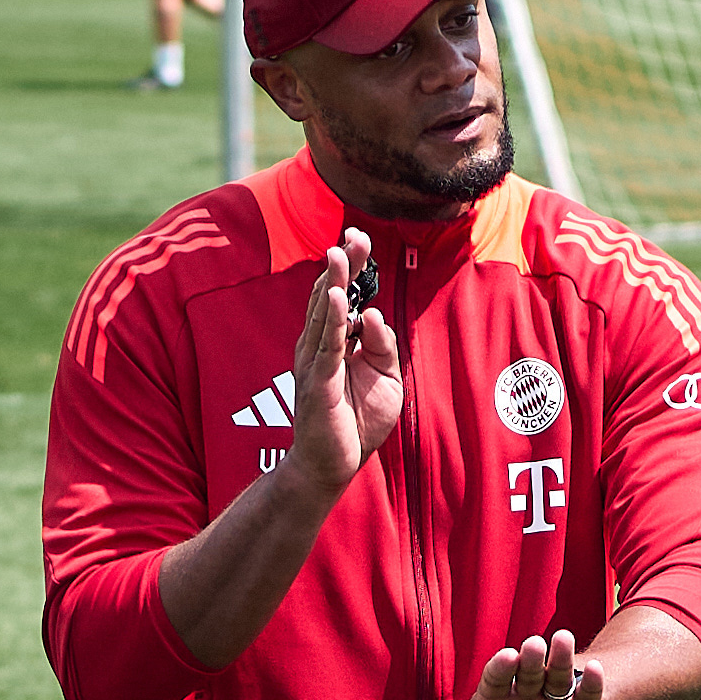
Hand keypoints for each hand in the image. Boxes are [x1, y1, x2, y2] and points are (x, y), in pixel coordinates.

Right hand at [278, 229, 403, 501]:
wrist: (334, 464)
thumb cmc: (358, 422)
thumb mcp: (385, 378)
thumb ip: (382, 346)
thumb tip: (376, 315)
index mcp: (336, 342)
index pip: (343, 296)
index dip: (351, 268)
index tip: (359, 238)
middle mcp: (320, 345)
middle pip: (331, 296)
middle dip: (342, 265)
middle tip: (352, 235)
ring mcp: (315, 361)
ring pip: (325, 314)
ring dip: (332, 282)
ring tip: (338, 254)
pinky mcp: (318, 381)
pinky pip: (327, 344)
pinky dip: (333, 319)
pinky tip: (338, 296)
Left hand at [443, 630, 604, 699]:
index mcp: (496, 693)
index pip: (496, 676)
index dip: (501, 667)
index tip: (508, 657)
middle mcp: (526, 691)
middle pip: (528, 672)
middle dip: (531, 658)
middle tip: (534, 644)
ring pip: (558, 677)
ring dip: (561, 659)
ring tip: (564, 638)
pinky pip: (586, 698)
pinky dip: (592, 684)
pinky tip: (596, 668)